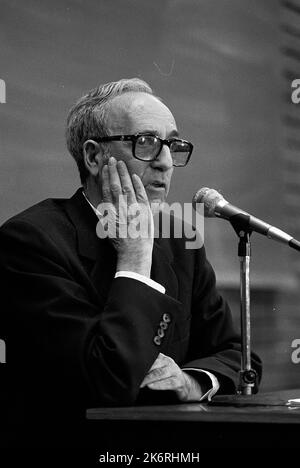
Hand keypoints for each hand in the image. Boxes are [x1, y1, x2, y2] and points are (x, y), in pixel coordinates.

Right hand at [99, 157, 153, 276]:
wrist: (134, 252)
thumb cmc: (121, 242)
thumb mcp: (107, 229)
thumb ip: (104, 215)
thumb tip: (98, 205)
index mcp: (112, 213)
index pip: (107, 190)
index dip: (106, 178)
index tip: (105, 168)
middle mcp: (122, 209)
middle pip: (117, 185)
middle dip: (114, 171)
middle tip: (112, 159)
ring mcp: (134, 209)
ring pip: (128, 187)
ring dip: (124, 174)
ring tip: (121, 163)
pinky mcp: (144, 212)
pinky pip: (141, 194)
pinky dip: (137, 185)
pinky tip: (134, 176)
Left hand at [140, 353, 204, 401]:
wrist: (183, 384)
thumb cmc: (167, 376)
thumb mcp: (159, 368)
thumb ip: (150, 367)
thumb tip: (134, 370)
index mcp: (162, 357)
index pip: (150, 357)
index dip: (141, 362)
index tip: (132, 366)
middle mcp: (168, 362)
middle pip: (154, 364)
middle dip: (143, 370)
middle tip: (134, 375)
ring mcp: (174, 371)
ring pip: (160, 373)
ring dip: (149, 378)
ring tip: (141, 382)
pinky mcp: (178, 382)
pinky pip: (168, 383)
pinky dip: (158, 385)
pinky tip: (151, 386)